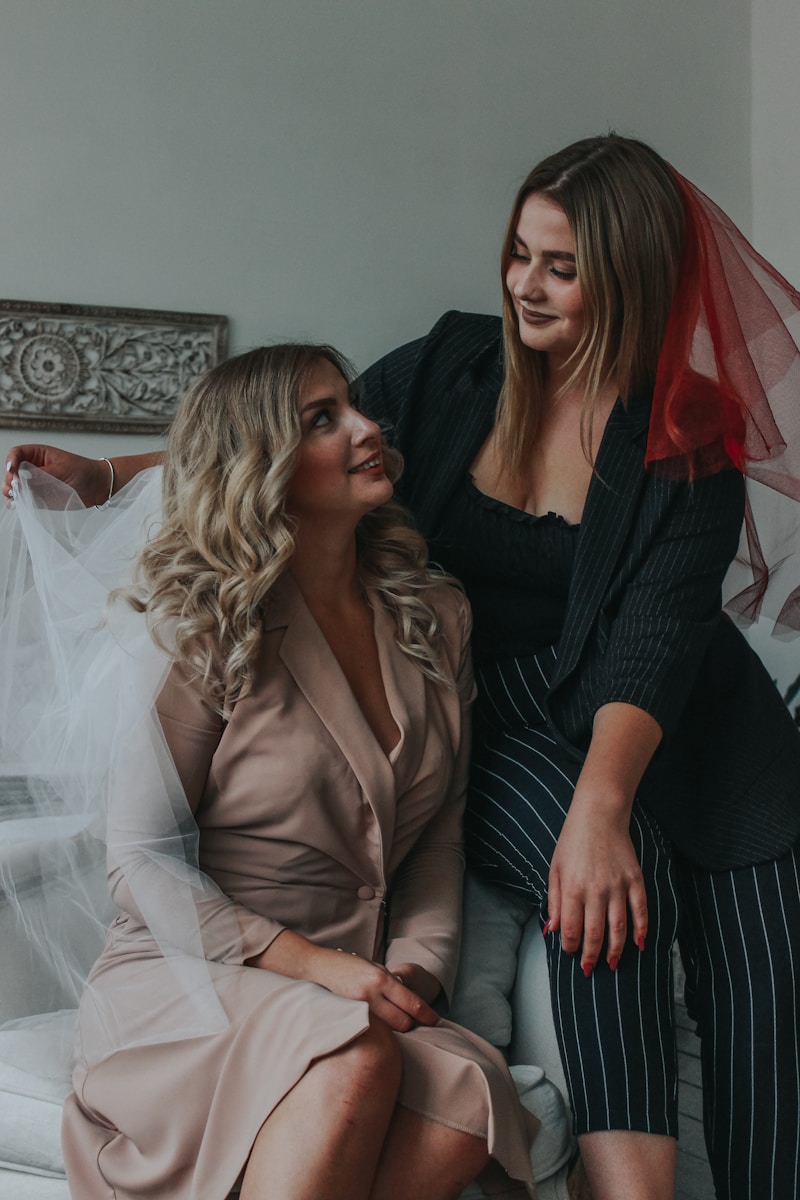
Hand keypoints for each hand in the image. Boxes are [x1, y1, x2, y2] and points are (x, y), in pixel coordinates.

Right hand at [3, 445, 109, 505]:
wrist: (98, 487)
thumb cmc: (84, 472)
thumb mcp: (62, 469)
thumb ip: (41, 474)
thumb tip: (20, 476)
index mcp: (38, 455)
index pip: (16, 454)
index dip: (11, 461)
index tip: (12, 470)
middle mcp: (33, 468)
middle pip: (11, 471)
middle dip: (9, 479)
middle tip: (14, 488)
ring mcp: (34, 484)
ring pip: (14, 486)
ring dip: (10, 492)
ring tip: (15, 497)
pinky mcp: (38, 497)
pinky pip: (22, 499)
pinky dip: (16, 503)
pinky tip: (17, 505)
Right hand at [311, 950, 439, 1031]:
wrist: (316, 967)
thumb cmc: (347, 966)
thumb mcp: (373, 967)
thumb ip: (390, 983)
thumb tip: (409, 999)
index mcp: (381, 978)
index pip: (412, 1003)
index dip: (427, 1015)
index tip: (436, 1021)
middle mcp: (371, 993)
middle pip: (403, 1022)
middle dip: (410, 1024)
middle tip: (411, 1022)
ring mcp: (358, 1008)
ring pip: (388, 1030)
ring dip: (394, 1029)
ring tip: (392, 1024)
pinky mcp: (347, 1017)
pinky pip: (370, 1031)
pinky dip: (377, 1031)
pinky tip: (376, 1029)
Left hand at [547, 797, 647, 975]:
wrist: (599, 814)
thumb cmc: (572, 842)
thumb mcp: (555, 869)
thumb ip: (555, 901)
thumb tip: (552, 930)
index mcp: (573, 888)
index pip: (571, 928)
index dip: (571, 946)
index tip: (570, 953)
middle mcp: (596, 890)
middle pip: (595, 933)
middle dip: (591, 955)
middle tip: (589, 969)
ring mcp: (618, 885)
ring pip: (619, 928)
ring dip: (616, 950)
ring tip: (612, 964)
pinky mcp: (635, 879)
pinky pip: (641, 910)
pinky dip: (642, 930)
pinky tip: (639, 944)